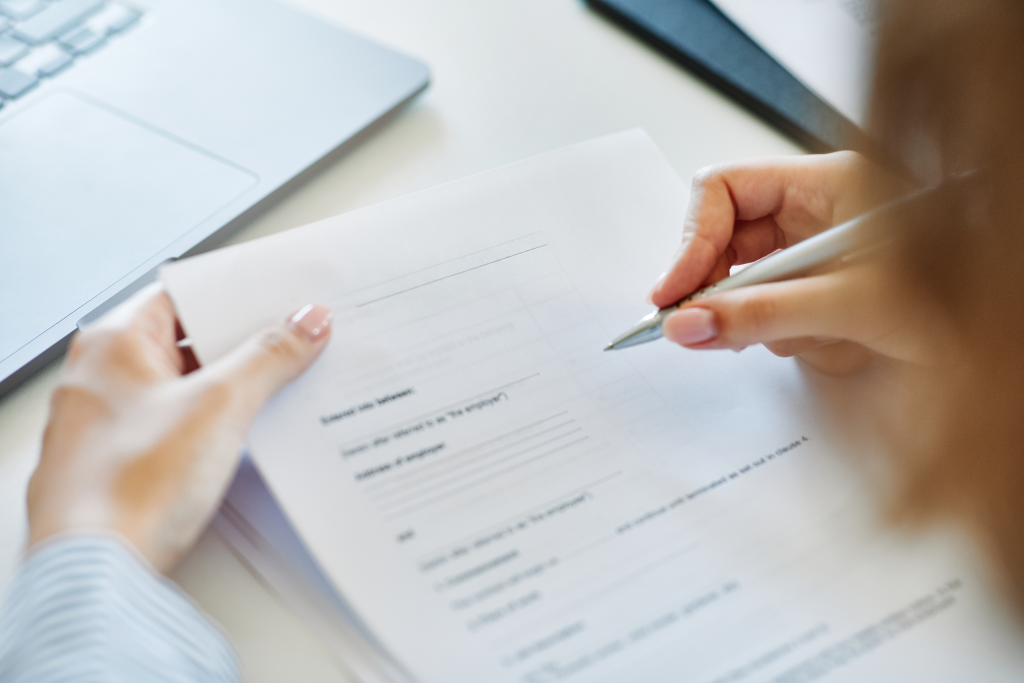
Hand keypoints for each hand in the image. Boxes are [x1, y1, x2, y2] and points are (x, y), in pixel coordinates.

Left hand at [27, 284, 332, 572]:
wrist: (97, 570)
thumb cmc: (131, 484)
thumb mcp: (221, 404)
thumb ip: (269, 356)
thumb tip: (304, 323)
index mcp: (112, 343)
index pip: (182, 298)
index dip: (234, 298)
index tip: (279, 302)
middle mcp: (100, 377)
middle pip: (185, 343)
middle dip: (241, 348)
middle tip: (290, 347)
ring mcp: (106, 423)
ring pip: (181, 388)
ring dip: (228, 390)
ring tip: (274, 394)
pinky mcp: (119, 465)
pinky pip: (173, 429)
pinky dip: (208, 427)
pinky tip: (240, 441)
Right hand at [650, 152, 928, 374]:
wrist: (996, 340)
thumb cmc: (955, 297)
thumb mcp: (851, 303)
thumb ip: (762, 314)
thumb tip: (689, 324)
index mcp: (823, 182)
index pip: (723, 191)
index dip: (691, 240)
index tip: (674, 294)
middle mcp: (813, 212)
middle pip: (727, 242)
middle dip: (724, 290)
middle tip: (707, 329)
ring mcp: (815, 254)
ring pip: (747, 286)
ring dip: (769, 322)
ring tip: (821, 335)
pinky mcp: (820, 292)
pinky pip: (773, 314)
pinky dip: (790, 338)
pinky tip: (833, 343)